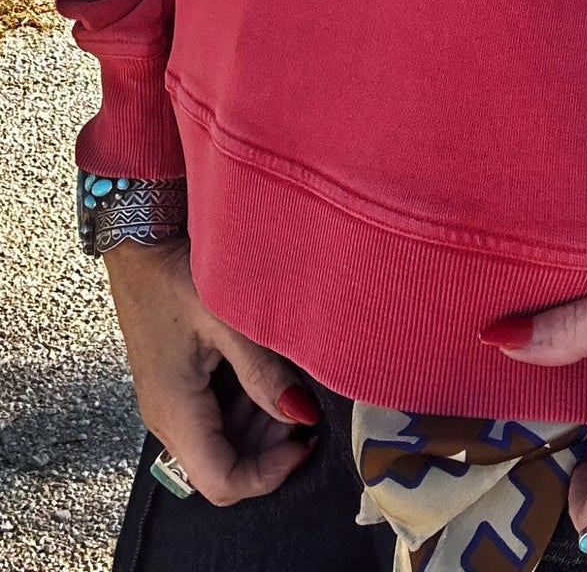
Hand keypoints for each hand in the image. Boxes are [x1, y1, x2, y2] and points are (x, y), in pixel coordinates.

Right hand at [102, 234, 321, 505]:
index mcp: (175, 412)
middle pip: (222, 469)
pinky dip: (245, 409)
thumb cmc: (178, 275)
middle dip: (269, 449)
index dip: (268, 473)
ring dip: (259, 428)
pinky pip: (213, 420)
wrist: (140, 245)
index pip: (221, 483)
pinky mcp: (176, 389)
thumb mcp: (227, 321)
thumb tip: (302, 415)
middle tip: (301, 406)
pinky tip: (263, 373)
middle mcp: (167, 420)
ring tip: (286, 383)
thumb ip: (262, 373)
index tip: (304, 439)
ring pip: (220, 447)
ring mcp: (169, 406)